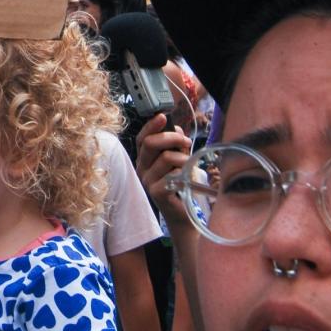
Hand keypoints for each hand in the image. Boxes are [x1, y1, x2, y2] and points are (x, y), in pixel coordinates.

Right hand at [135, 113, 192, 228]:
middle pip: (151, 144)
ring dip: (184, 159)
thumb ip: (176, 145)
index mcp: (145, 159)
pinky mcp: (156, 192)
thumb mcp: (178, 160)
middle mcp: (142, 168)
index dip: (151, 126)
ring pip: (167, 158)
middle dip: (172, 138)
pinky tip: (186, 179)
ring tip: (189, 166)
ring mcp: (147, 181)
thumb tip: (176, 128)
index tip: (163, 116)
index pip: (142, 138)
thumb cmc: (181, 185)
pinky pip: (173, 174)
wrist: (184, 214)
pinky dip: (184, 173)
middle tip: (186, 142)